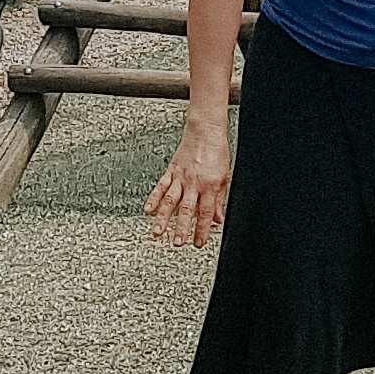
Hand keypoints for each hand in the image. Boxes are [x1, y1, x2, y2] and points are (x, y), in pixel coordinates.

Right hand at [146, 122, 230, 247]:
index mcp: (210, 186)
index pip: (205, 213)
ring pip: (170, 201)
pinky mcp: (171, 171)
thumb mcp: (226, 178)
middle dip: (181, 228)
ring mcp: (180, 177)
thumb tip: (218, 218)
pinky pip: (161, 187)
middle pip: (186, 210)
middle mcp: (194, 183)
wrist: (205, 131)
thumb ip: (220, 200)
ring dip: (163, 218)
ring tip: (157, 232)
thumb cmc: (217, 152)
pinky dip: (154, 199)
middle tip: (177, 242)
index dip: (202, 230)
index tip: (198, 243)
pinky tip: (148, 210)